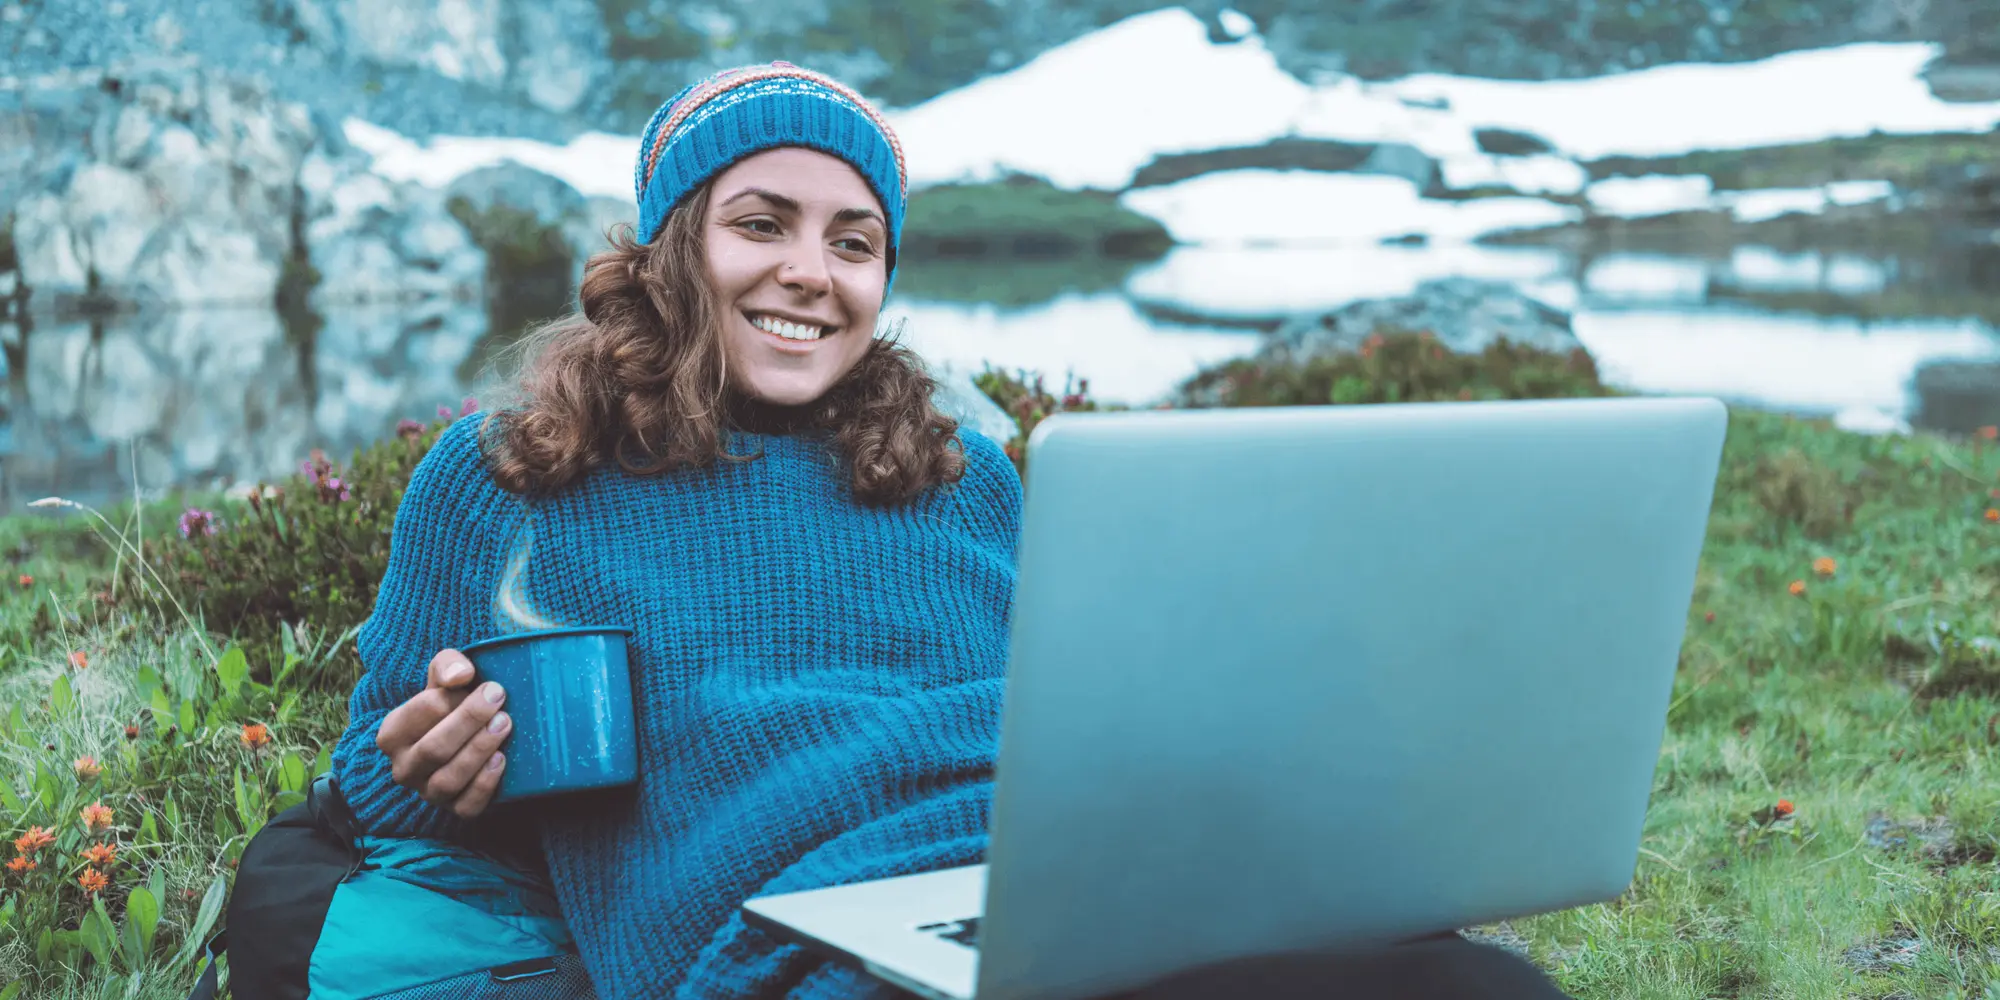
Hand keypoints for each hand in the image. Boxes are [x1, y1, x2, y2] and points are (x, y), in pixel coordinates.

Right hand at [376, 649, 510, 818]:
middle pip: (434, 748)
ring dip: (479, 750)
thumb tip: (460, 675)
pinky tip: (501, 759)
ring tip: (504, 724)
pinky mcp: (454, 810)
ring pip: (448, 780)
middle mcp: (404, 768)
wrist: (458, 739)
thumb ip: (447, 666)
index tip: (482, 684)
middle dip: (469, 720)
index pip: (421, 713)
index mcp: (392, 734)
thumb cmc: (449, 705)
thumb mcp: (442, 678)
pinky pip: (467, 807)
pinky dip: (485, 785)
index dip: (453, 697)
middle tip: (498, 698)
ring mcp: (427, 793)